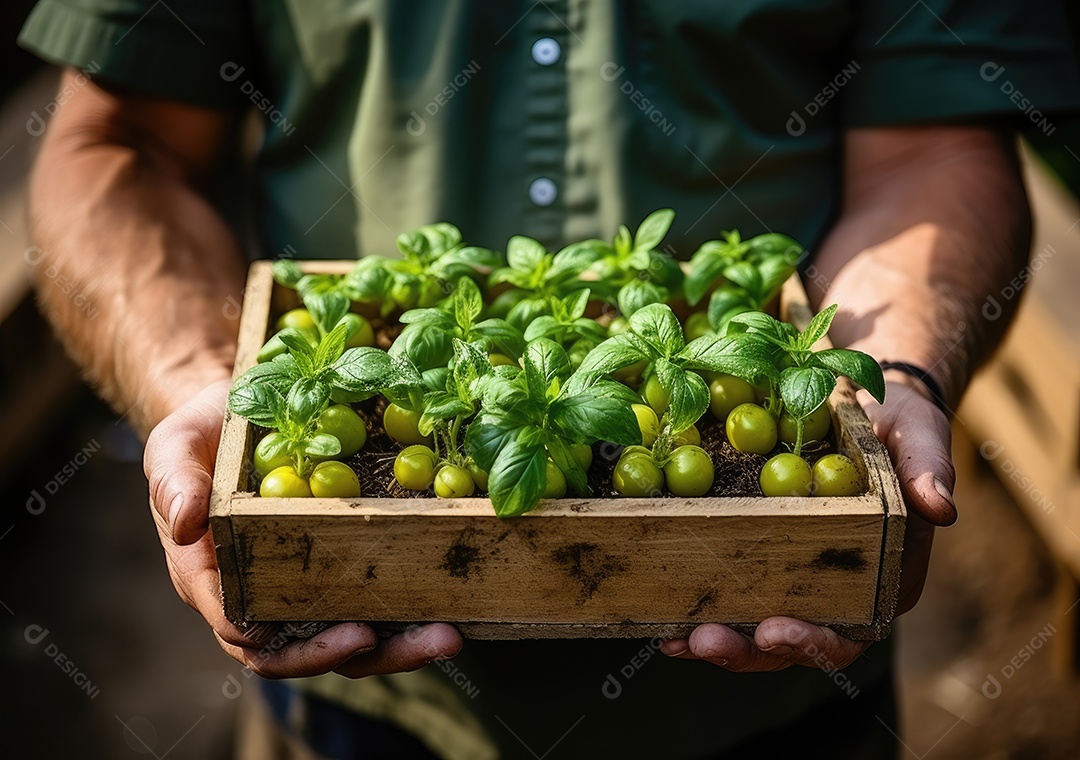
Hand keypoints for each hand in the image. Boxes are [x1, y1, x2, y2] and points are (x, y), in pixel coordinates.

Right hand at [144, 379, 461, 677]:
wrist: (234, 415)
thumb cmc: (200, 436)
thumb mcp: (176, 448)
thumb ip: (175, 483)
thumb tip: (186, 521)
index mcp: (214, 580)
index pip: (249, 635)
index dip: (298, 649)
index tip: (348, 636)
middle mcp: (259, 596)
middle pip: (307, 650)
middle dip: (367, 655)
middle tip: (426, 640)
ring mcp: (301, 586)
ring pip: (345, 637)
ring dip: (398, 646)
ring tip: (448, 636)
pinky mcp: (336, 567)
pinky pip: (369, 601)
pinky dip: (407, 611)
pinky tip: (451, 605)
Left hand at [659, 379, 954, 671]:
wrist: (863, 400)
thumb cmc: (897, 422)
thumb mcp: (919, 435)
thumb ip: (928, 468)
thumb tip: (942, 507)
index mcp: (883, 580)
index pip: (849, 631)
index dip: (812, 641)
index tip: (775, 628)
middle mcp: (837, 592)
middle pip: (791, 642)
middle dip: (747, 650)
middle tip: (703, 641)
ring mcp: (794, 579)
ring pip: (754, 628)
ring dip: (714, 640)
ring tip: (674, 639)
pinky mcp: (760, 557)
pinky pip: (730, 592)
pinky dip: (696, 606)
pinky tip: (661, 612)